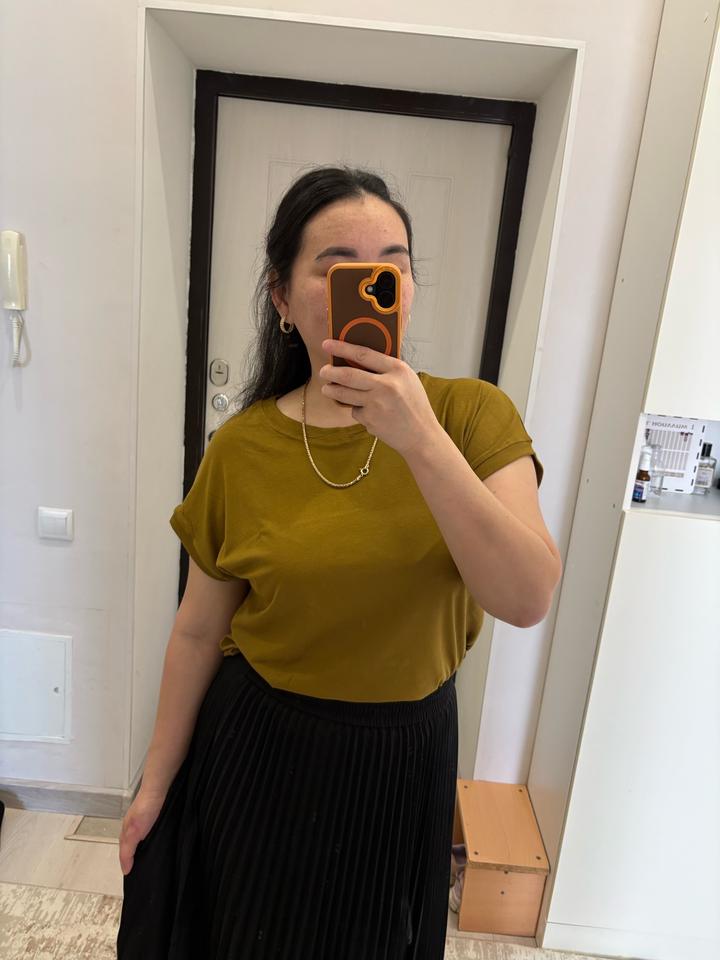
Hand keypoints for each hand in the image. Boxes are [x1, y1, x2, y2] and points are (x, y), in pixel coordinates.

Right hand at [118, 789, 165, 876]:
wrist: (159, 789)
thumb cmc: (145, 809)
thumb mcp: (133, 834)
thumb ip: (127, 851)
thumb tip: (125, 871)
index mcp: (127, 833)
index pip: (125, 855)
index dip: (129, 865)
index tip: (135, 877)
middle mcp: (135, 829)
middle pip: (135, 849)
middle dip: (139, 859)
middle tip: (146, 872)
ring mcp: (147, 824)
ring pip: (145, 842)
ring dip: (149, 850)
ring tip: (155, 862)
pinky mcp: (158, 820)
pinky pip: (155, 834)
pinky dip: (156, 841)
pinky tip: (162, 845)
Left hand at [319, 339, 441, 458]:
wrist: (421, 435)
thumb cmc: (414, 405)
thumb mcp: (407, 380)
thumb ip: (386, 369)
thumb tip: (356, 359)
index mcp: (397, 369)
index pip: (363, 354)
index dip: (342, 348)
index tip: (327, 344)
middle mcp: (386, 385)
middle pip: (348, 375)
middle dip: (330, 372)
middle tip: (323, 371)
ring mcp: (376, 404)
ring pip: (344, 394)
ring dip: (331, 390)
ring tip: (328, 389)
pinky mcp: (370, 420)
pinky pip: (355, 411)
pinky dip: (357, 410)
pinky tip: (368, 413)